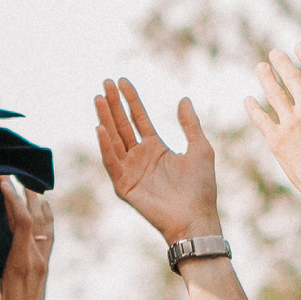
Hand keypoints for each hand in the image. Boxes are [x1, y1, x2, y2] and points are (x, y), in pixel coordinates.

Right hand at [0, 178, 53, 299]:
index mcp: (22, 263)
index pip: (21, 222)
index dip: (13, 199)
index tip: (2, 181)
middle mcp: (36, 259)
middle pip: (35, 217)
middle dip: (24, 193)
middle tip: (12, 173)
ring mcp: (42, 262)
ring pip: (43, 224)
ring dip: (36, 202)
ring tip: (28, 182)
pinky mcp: (42, 266)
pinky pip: (48, 234)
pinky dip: (46, 216)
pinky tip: (44, 208)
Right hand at [96, 80, 220, 244]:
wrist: (196, 218)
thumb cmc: (201, 188)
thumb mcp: (200, 149)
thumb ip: (190, 125)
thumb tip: (183, 99)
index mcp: (156, 149)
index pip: (139, 119)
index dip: (131, 100)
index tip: (122, 81)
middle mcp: (140, 158)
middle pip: (122, 125)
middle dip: (114, 104)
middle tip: (105, 82)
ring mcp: (130, 171)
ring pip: (113, 140)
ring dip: (105, 119)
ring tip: (99, 98)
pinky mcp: (124, 186)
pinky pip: (112, 163)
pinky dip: (105, 147)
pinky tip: (101, 129)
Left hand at [244, 44, 300, 276]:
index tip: (298, 46)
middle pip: (292, 76)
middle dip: (281, 62)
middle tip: (274, 54)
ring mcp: (291, 123)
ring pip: (273, 93)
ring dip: (265, 77)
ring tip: (261, 68)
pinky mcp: (277, 140)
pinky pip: (261, 119)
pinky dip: (253, 108)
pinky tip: (248, 100)